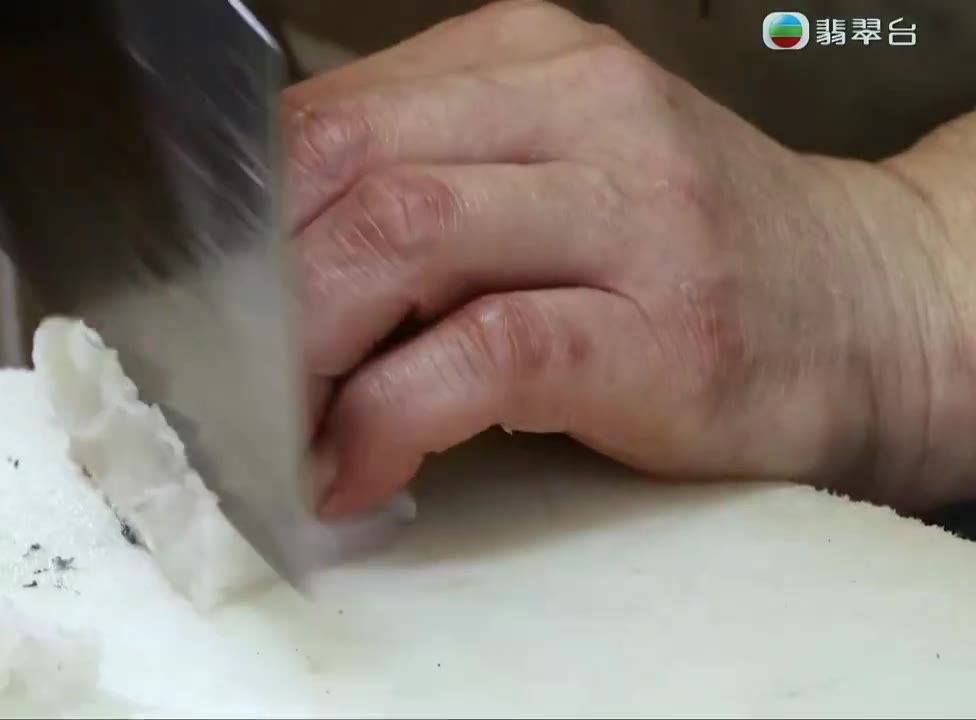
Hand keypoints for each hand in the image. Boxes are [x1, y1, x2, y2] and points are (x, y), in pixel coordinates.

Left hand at [288, 1, 974, 517]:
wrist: (876, 306)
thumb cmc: (694, 248)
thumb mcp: (557, 168)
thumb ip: (432, 183)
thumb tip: (276, 261)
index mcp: (528, 59)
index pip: (329, 112)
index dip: (242, 219)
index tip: (208, 302)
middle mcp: (577, 108)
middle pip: (345, 161)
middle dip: (258, 283)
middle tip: (227, 373)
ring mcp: (628, 210)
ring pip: (400, 233)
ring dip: (306, 347)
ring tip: (282, 425)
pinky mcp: (658, 327)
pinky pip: (482, 354)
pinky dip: (391, 418)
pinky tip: (360, 467)